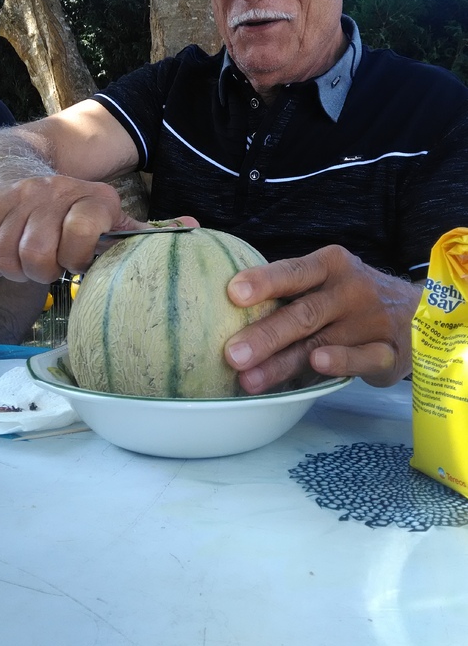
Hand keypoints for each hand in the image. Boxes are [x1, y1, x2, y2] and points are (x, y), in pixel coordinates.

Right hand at [0, 172, 198, 282]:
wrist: (19, 163)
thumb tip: (195, 228)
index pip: (84, 233)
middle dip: (45, 270)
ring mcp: (19, 198)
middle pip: (41, 256)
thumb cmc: (73, 205)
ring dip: (18, 267)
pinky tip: (7, 250)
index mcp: (93, 197)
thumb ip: (145, 228)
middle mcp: (55, 191)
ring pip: (11, 257)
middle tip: (52, 264)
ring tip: (30, 258)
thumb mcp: (111, 213)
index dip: (79, 256)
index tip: (80, 260)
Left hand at [225, 245, 421, 393]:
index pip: (294, 272)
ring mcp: (370, 321)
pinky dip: (340, 361)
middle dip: (265, 335)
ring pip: (321, 343)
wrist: (418, 310)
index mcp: (330, 266)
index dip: (264, 282)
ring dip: (284, 362)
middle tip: (232, 353)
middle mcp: (350, 290)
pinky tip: (317, 364)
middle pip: (303, 313)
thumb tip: (228, 305)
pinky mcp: (387, 352)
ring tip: (251, 379)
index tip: (233, 293)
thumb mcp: (326, 280)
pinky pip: (362, 358)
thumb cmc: (350, 296)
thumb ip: (289, 290)